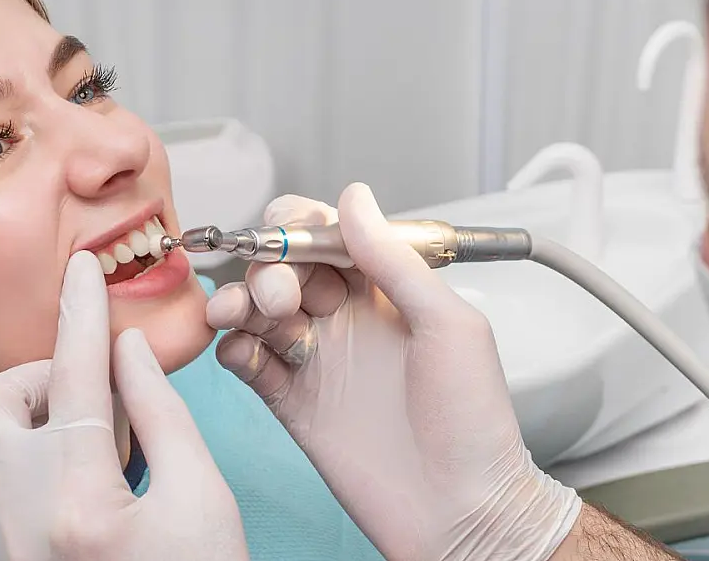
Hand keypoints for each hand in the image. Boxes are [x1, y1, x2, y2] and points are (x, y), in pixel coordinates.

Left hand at [0, 251, 247, 560]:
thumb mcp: (204, 502)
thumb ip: (163, 415)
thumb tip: (126, 350)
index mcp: (80, 504)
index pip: (75, 378)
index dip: (83, 313)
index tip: (82, 268)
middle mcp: (16, 522)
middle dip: (44, 380)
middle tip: (99, 401)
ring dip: (18, 421)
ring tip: (78, 444)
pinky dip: (6, 462)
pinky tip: (58, 482)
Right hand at [206, 183, 580, 560]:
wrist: (461, 509)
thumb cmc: (474, 422)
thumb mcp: (449, 325)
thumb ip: (394, 261)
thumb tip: (354, 198)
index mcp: (387, 289)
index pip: (328, 235)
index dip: (301, 228)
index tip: (291, 238)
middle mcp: (348, 318)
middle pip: (284, 266)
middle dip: (270, 268)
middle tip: (283, 297)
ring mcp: (318, 359)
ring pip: (257, 310)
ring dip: (240, 302)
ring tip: (242, 317)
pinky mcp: (294, 401)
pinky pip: (248, 362)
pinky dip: (234, 349)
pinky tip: (245, 354)